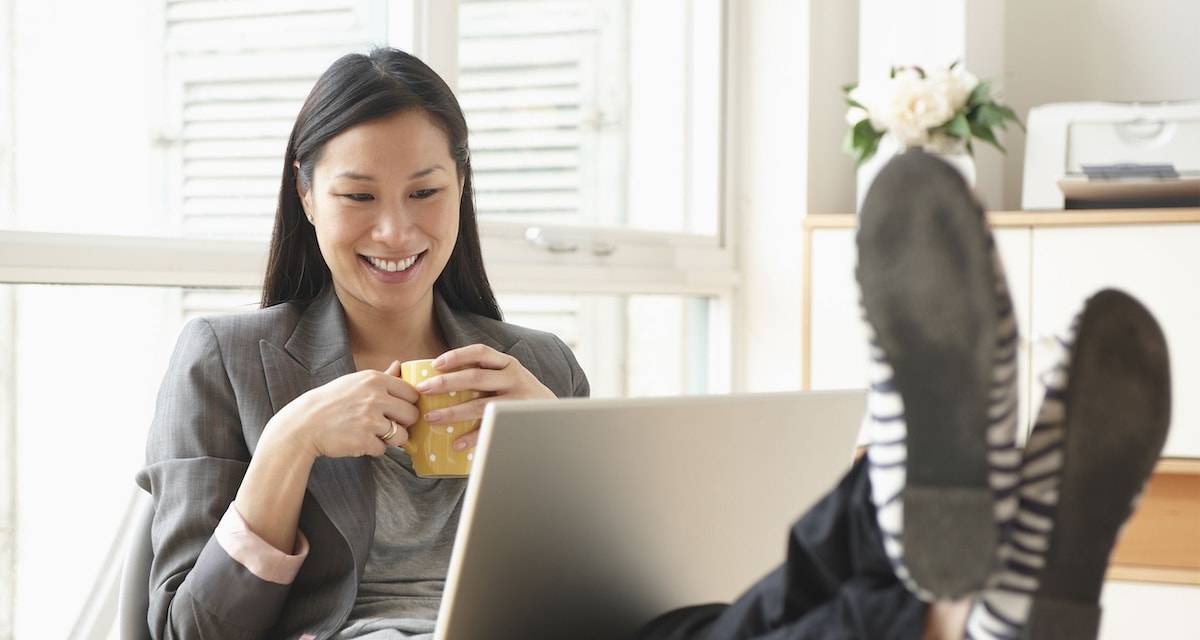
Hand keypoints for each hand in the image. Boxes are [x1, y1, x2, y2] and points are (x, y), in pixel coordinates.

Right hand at [269, 360, 420, 458]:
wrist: (304, 424)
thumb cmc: (331, 402)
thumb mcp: (354, 382)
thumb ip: (382, 376)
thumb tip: (399, 365)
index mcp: (375, 380)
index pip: (412, 393)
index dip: (408, 404)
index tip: (399, 410)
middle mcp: (375, 398)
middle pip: (412, 415)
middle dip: (403, 423)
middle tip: (388, 424)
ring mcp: (370, 420)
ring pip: (401, 435)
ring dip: (390, 439)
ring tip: (373, 434)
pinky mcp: (364, 441)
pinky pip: (383, 449)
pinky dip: (373, 449)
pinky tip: (359, 441)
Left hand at [415, 344, 554, 450]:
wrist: (555, 416)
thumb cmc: (521, 395)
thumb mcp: (509, 377)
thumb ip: (486, 375)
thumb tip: (442, 378)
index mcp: (507, 363)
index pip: (480, 352)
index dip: (457, 356)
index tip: (435, 363)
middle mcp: (514, 377)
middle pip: (475, 378)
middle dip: (445, 383)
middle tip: (423, 389)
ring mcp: (517, 399)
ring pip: (480, 404)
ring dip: (452, 412)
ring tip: (431, 418)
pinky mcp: (518, 421)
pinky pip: (491, 428)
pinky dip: (472, 437)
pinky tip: (456, 443)